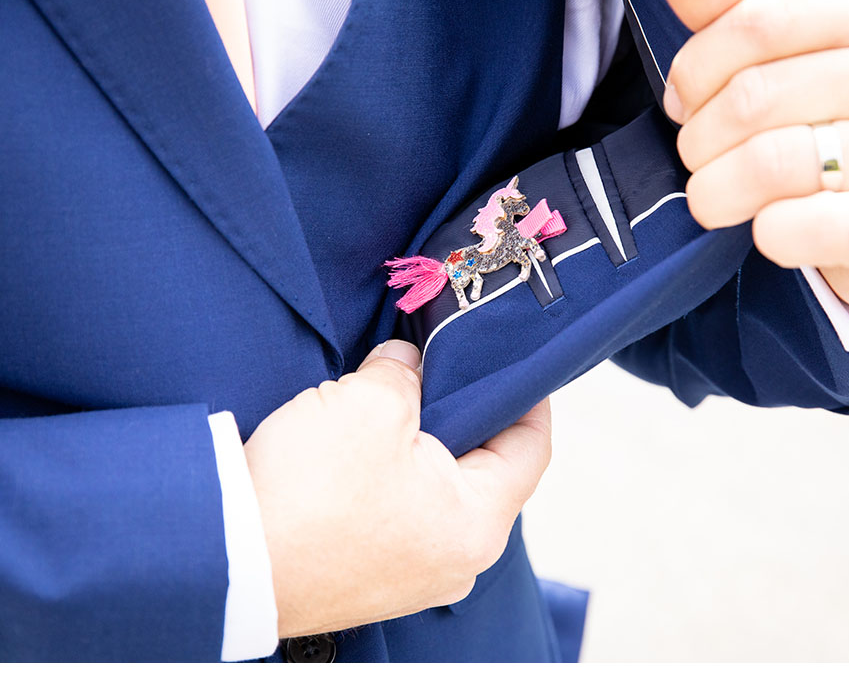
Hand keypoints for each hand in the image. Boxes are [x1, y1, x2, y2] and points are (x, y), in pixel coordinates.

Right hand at [243, 340, 551, 637]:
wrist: (226, 560)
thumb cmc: (308, 492)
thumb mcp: (370, 402)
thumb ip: (406, 372)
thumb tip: (410, 365)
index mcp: (479, 523)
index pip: (531, 447)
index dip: (526, 395)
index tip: (512, 362)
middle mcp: (457, 561)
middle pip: (483, 469)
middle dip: (460, 413)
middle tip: (437, 370)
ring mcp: (414, 576)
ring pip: (436, 491)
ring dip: (417, 446)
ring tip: (386, 406)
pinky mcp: (372, 579)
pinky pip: (399, 515)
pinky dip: (388, 479)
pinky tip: (355, 451)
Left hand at [659, 0, 848, 312]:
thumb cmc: (838, 127)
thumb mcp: (795, 60)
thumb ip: (736, 14)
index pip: (755, 24)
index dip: (695, 70)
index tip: (684, 101)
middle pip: (752, 97)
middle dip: (698, 138)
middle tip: (700, 158)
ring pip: (767, 164)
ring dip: (715, 191)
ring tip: (717, 197)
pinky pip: (798, 228)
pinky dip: (765, 235)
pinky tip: (769, 230)